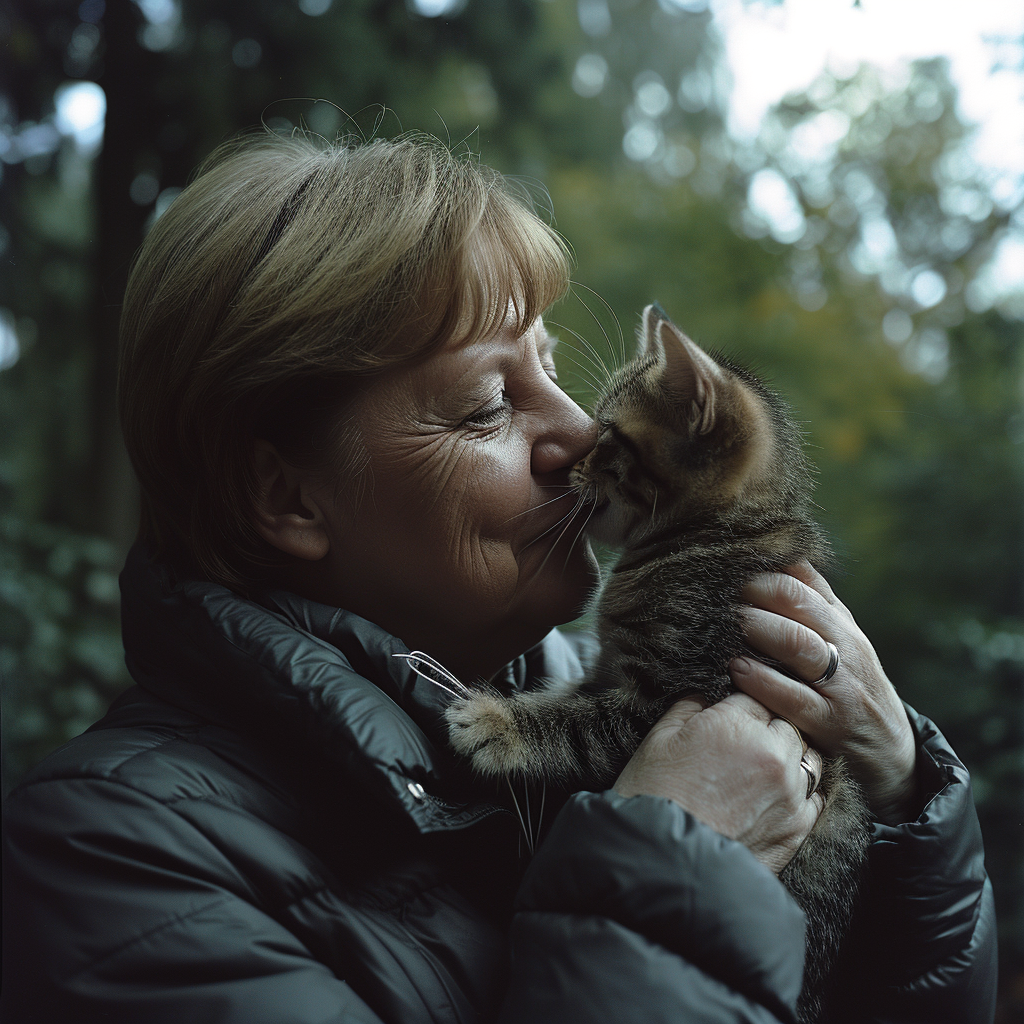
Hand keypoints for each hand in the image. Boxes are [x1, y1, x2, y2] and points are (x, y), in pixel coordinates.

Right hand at [614, 693, 823, 873]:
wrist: (661, 865)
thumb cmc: (652, 798)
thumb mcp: (658, 739)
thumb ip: (688, 707)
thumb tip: (706, 696)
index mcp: (736, 726)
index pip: (752, 695)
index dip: (736, 705)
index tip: (725, 716)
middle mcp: (773, 755)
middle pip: (785, 723)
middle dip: (765, 728)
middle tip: (738, 744)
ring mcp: (791, 794)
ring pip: (807, 757)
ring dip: (789, 757)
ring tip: (759, 769)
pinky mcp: (798, 829)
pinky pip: (814, 796)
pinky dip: (799, 792)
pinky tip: (775, 796)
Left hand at [729, 560, 917, 824]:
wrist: (893, 752)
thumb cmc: (852, 687)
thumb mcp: (840, 641)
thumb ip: (812, 601)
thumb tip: (780, 555)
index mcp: (841, 623)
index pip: (802, 582)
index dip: (763, 571)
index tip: (727, 567)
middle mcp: (845, 647)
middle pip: (799, 604)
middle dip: (757, 591)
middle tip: (719, 591)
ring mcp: (841, 685)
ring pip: (799, 645)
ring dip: (759, 629)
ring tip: (727, 621)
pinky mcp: (832, 724)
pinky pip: (795, 698)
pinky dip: (762, 682)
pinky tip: (735, 670)